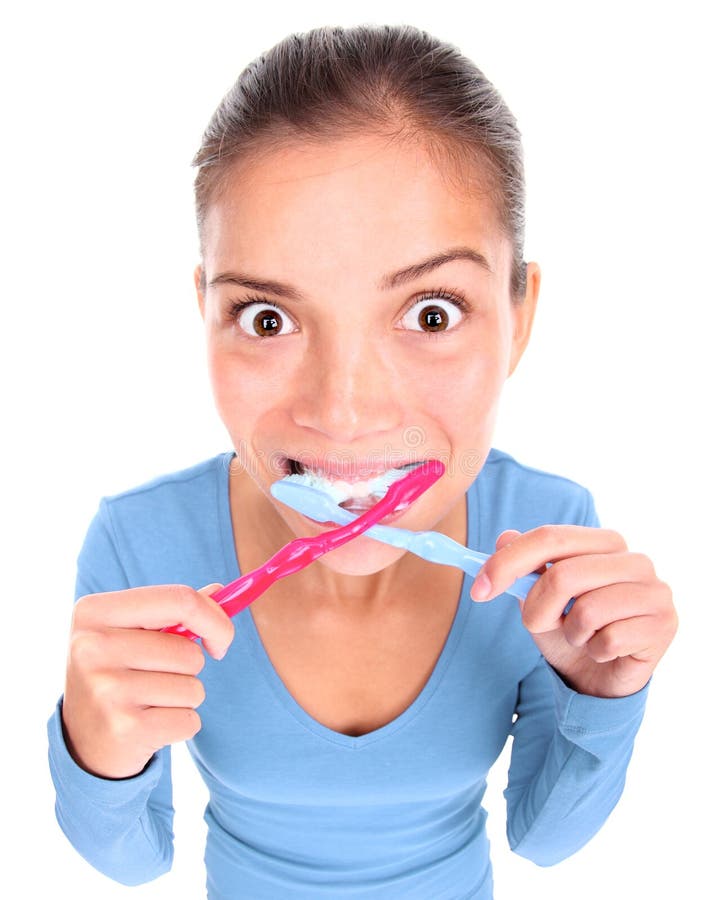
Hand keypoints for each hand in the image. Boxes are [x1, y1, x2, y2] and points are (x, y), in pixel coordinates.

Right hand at [61, 584, 233, 778]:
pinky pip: (189, 720)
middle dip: (192, 666)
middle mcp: (93, 647)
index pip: (179, 599)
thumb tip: (220, 591)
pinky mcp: (124, 729)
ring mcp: (106, 690)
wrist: (81, 740)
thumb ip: (175, 610)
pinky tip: (150, 724)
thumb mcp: (132, 632)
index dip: (215, 619)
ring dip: (185, 696)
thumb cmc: (117, 673)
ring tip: (151, 700)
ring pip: (193, 687)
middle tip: (161, 677)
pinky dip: (181, 724)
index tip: (220, 639)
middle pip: (189, 650)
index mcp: (95, 611)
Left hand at [470, 526, 676, 697]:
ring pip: (586, 610)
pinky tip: (606, 650)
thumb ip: (523, 567)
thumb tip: (503, 537)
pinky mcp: (663, 624)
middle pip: (563, 574)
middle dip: (537, 608)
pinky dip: (595, 651)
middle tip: (538, 624)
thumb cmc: (572, 630)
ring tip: (583, 636)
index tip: (479, 590)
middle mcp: (635, 560)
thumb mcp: (538, 599)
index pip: (549, 538)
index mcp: (604, 542)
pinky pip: (608, 640)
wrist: (602, 678)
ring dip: (571, 633)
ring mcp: (655, 590)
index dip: (508, 562)